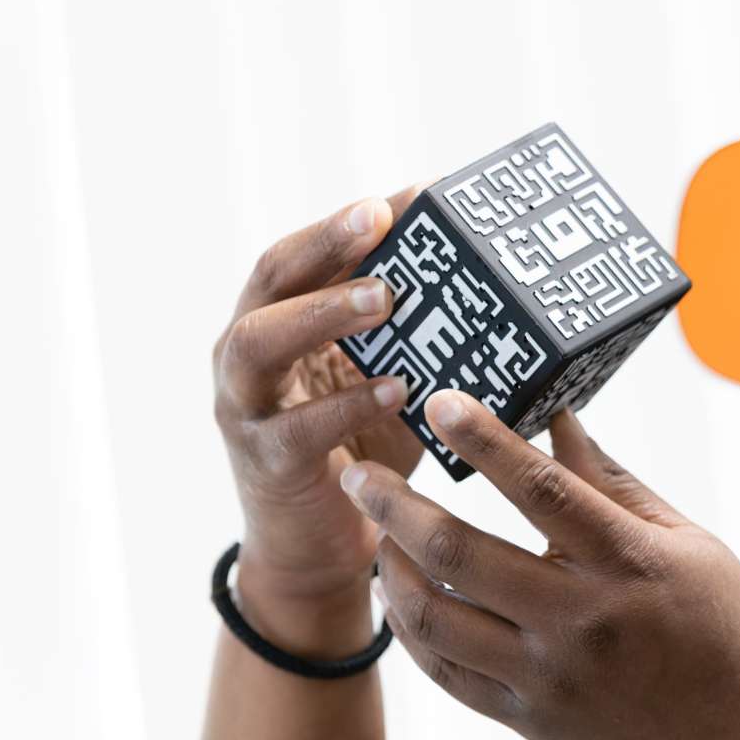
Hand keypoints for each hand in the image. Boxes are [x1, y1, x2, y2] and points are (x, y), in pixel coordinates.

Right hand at [212, 184, 426, 636]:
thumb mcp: (388, 374)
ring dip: (322, 312)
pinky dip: (347, 404)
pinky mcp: (263, 461)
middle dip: (324, 242)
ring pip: (260, 342)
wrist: (321, 549)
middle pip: (270, 277)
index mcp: (280, 319)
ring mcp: (245, 405)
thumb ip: (415, 331)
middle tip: (377, 217)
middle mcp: (248, 351)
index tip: (410, 191)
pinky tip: (397, 389)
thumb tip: (494, 279)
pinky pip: (297, 427)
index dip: (351, 219)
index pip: (305, 252)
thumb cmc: (362, 447)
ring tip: (384, 295)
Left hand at [342, 391, 739, 739]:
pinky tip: (401, 600)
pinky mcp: (531, 720)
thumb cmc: (720, 629)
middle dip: (396, 507)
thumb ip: (615, 485)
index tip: (440, 402)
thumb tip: (559, 422)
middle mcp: (580, 618)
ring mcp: (549, 675)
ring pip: (436, 620)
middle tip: (358, 475)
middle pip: (461, 553)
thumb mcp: (689, 544)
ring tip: (377, 537)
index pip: (541, 489)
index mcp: (627, 562)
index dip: (485, 441)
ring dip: (391, 570)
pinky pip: (447, 676)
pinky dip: (412, 634)